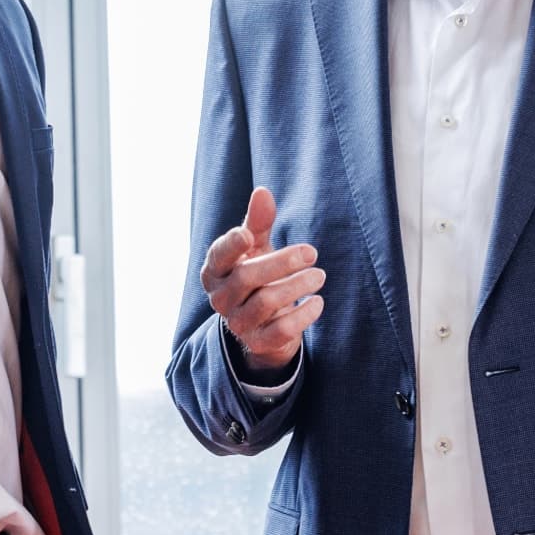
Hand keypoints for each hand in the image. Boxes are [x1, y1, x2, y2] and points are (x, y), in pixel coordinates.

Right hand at [200, 186, 324, 374]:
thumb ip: (258, 221)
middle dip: (282, 262)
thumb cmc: (258, 272)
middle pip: (247, 277)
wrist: (265, 322)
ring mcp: (237, 323)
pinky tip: (318, 302)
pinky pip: (281, 331)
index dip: (231, 246)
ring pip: (266, 302)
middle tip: (312, 252)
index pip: (218, 256)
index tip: (249, 235)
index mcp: (214, 271)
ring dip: (297, 286)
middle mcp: (220, 298)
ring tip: (319, 275)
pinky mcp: (258, 343)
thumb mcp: (256, 246)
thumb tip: (263, 191)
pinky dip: (303, 315)